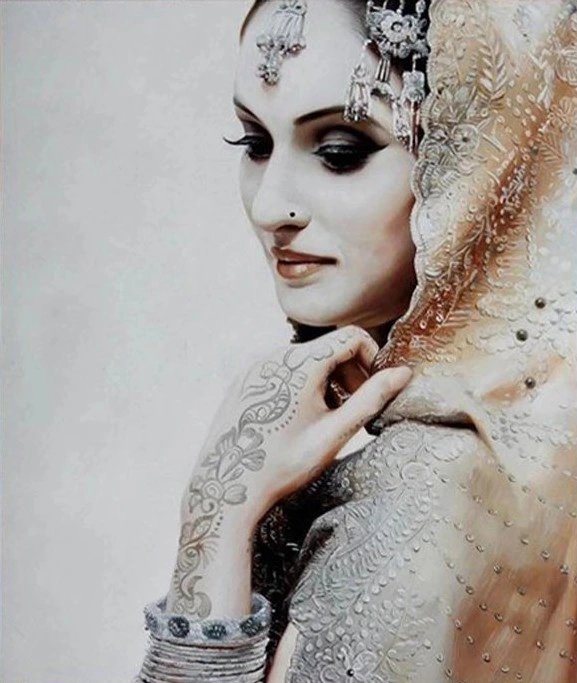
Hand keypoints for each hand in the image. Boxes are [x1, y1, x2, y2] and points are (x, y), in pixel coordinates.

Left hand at [188, 325, 410, 517]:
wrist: (226, 488)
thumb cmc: (283, 464)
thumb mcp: (335, 433)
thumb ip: (371, 399)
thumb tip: (403, 374)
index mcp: (299, 363)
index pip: (351, 336)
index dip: (372, 358)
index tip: (375, 390)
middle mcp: (274, 356)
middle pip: (328, 348)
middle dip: (351, 373)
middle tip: (355, 411)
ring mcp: (255, 367)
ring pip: (306, 360)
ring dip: (327, 380)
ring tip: (328, 419)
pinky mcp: (244, 380)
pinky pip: (283, 370)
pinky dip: (302, 385)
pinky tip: (301, 419)